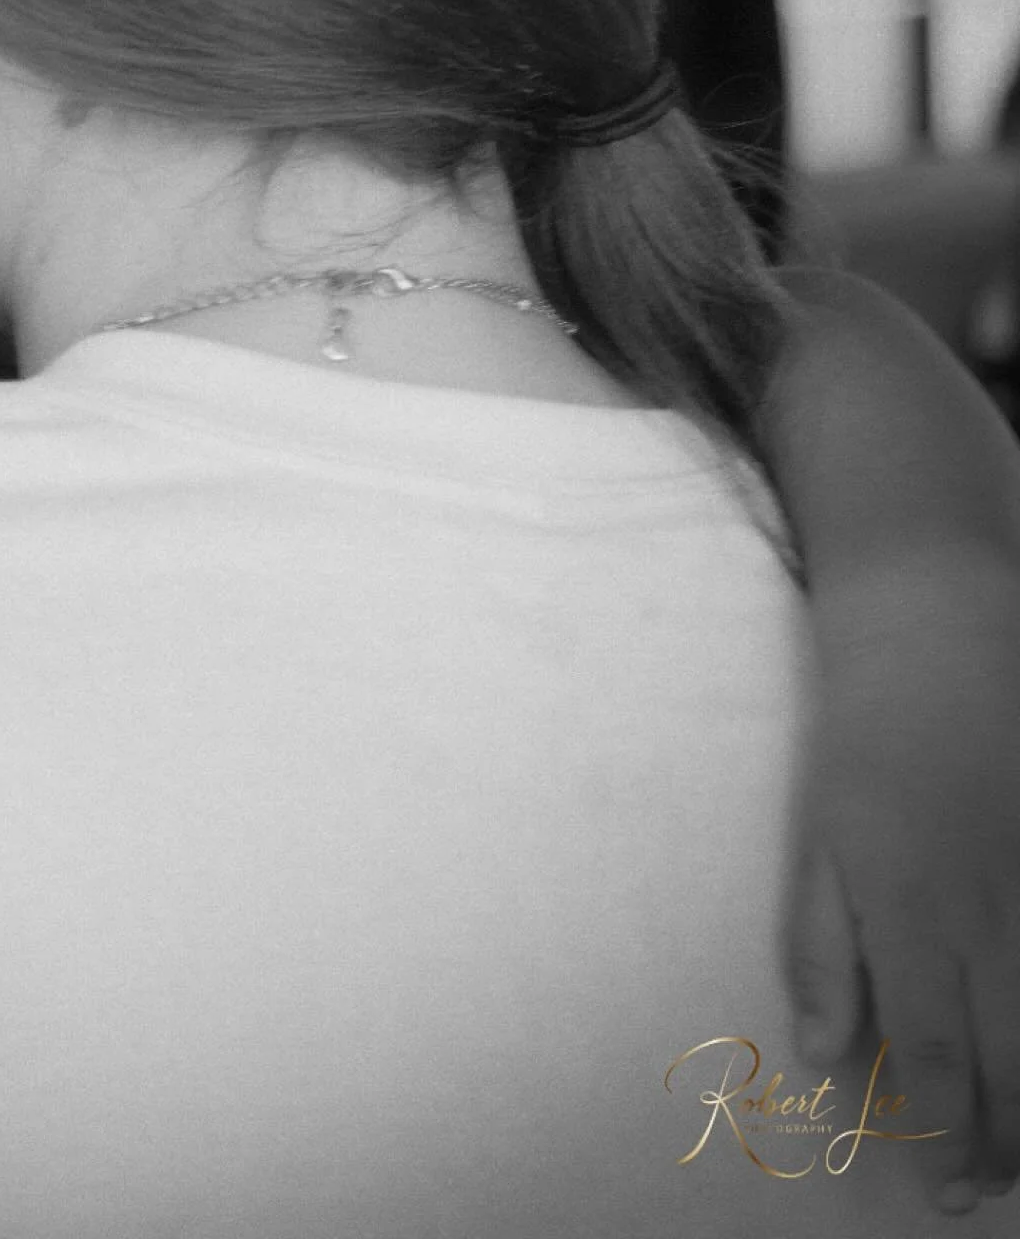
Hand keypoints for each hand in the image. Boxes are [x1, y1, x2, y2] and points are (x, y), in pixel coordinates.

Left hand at [785, 557, 1019, 1214]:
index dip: (942, 1137)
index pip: (933, 1058)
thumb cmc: (863, 737)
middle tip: (986, 1190)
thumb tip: (819, 1053)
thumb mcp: (815, 837)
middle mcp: (995, 914)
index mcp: (912, 910)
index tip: (940, 1193)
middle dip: (1009, 1149)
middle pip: (1017, 1069)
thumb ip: (819, 948)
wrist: (941, 633)